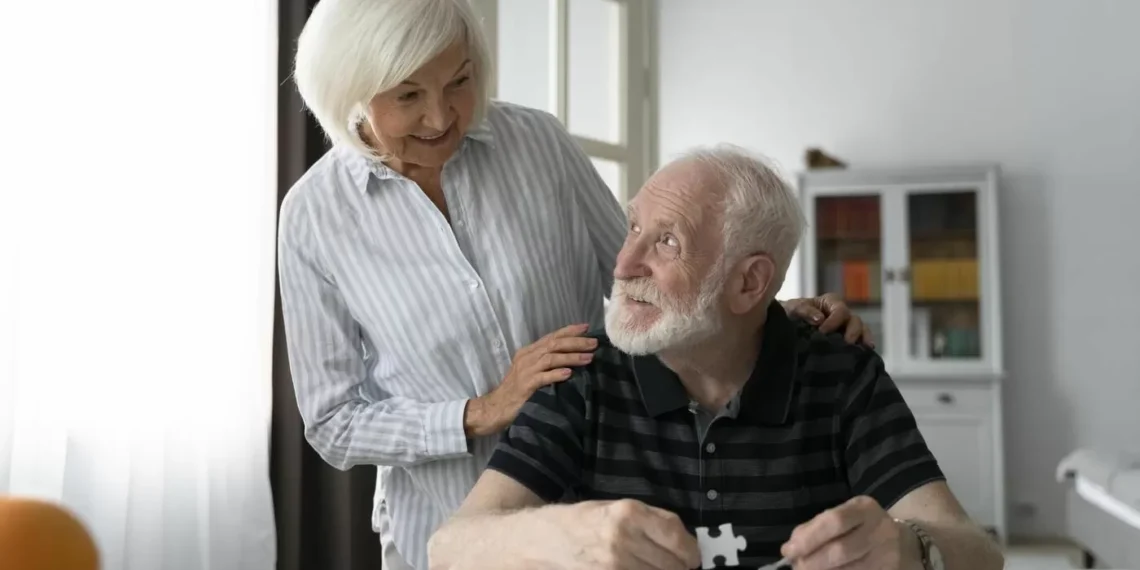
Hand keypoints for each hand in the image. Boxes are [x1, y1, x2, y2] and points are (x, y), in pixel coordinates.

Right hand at [464, 323, 596, 436]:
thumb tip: (572, 360)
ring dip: (571, 357)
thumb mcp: (531, 372)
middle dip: (576, 342)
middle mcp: (526, 357)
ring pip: (551, 358)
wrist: (495, 408)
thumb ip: (546, 364)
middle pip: (554, 344)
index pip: (551, 337)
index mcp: (528, 352)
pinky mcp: (525, 386)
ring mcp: (525, 371)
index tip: (587, 328)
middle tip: (594, 343)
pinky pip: (543, 377)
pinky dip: (557, 374)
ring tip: (588, 358)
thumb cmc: (517, 392)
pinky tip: (569, 374)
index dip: (569, 331)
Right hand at [550, 499, 700, 569]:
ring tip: (649, 569)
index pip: (678, 537)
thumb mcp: (612, 508)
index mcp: (627, 512)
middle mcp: (622, 539)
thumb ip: (649, 520)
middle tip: (670, 566)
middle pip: (673, 564)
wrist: (535, 542)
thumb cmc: (575, 523)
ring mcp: (613, 565)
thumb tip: (684, 540)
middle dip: (677, 568)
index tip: (690, 556)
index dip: (690, 551)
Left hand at [780, 496, 915, 569]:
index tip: (788, 550)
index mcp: (865, 508)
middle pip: (840, 550)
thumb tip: (791, 548)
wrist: (905, 543)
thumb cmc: (863, 527)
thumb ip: (816, 527)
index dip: (808, 538)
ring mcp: (889, 555)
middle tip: (797, 567)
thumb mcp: (844, 516)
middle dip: (812, 562)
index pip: (834, 521)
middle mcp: (881, 530)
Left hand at [783, 293, 874, 346]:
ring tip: (866, 348)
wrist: (785, 324)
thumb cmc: (791, 312)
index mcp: (831, 303)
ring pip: (861, 330)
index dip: (834, 321)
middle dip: (853, 331)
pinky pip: (858, 342)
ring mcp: (845, 327)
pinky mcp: (844, 340)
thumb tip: (820, 319)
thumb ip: (805, 310)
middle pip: (854, 320)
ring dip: (863, 338)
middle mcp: (841, 314)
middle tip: (848, 342)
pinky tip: (865, 354)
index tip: (823, 332)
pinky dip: (862, 346)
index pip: (840, 311)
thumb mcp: (794, 308)